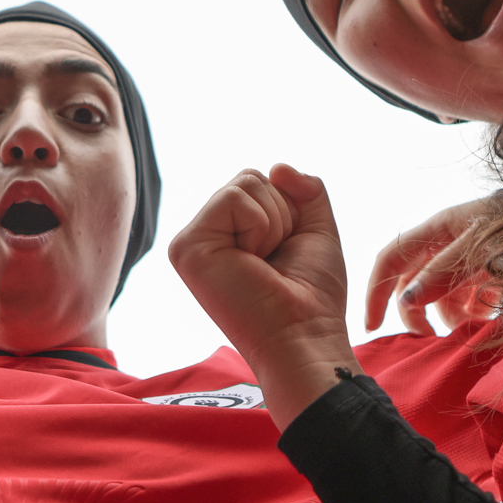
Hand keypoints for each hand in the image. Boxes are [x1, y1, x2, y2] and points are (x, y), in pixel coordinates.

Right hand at [167, 165, 355, 430]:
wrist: (306, 336)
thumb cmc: (312, 296)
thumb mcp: (316, 229)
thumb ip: (305, 189)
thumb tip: (277, 167)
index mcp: (228, 233)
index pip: (257, 182)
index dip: (288, 209)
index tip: (285, 254)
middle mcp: (205, 235)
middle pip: (250, 178)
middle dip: (281, 213)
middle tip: (275, 260)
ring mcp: (190, 242)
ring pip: (244, 184)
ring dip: (273, 222)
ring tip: (264, 264)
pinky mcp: (186, 248)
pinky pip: (233, 199)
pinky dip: (259, 226)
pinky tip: (252, 262)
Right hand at [364, 197, 499, 334]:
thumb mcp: (480, 250)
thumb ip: (442, 274)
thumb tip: (406, 302)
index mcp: (436, 230)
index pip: (390, 260)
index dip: (375, 292)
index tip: (372, 328)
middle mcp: (446, 242)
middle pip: (414, 283)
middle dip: (418, 313)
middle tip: (431, 340)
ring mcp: (466, 257)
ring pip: (442, 296)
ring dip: (451, 316)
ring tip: (474, 326)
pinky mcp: (487, 270)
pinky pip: (468, 298)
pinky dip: (474, 312)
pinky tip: (490, 316)